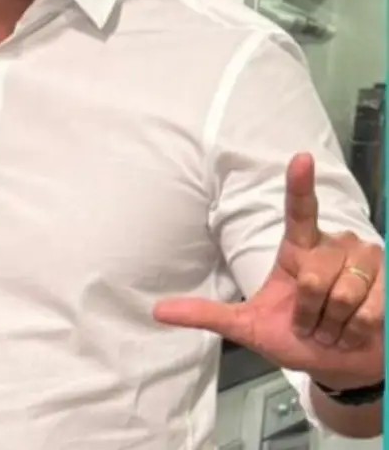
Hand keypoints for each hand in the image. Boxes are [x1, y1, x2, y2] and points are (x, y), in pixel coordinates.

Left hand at [154, 153, 383, 389]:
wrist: (341, 365)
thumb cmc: (297, 338)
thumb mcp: (247, 327)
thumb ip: (206, 315)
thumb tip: (158, 311)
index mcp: (298, 248)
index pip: (298, 210)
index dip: (300, 184)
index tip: (300, 158)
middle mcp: (334, 245)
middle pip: (314, 277)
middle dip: (309, 312)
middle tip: (312, 322)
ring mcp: (365, 261)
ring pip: (341, 294)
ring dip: (332, 323)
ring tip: (333, 326)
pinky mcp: (388, 283)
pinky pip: (366, 311)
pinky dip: (354, 332)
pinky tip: (355, 332)